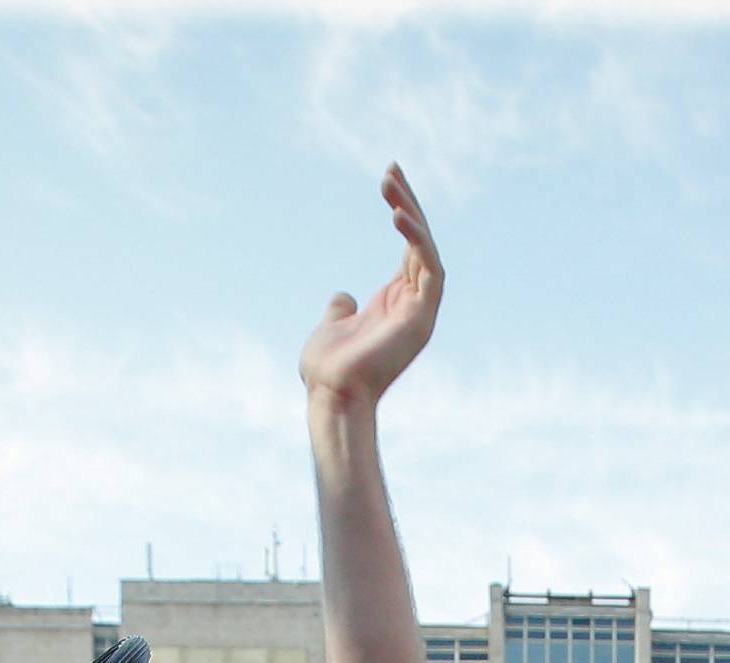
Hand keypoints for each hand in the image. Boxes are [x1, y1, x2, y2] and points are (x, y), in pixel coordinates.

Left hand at [299, 165, 442, 407]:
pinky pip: (428, 265)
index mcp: (396, 301)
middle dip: (406, 201)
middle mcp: (413, 301)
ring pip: (424, 246)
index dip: (403, 210)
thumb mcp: (330, 329)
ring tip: (389, 183)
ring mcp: (421, 308)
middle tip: (391, 169)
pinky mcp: (422, 314)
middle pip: (418, 239)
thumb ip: (341, 309)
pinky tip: (397, 214)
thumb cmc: (329, 371)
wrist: (332, 398)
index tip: (388, 179)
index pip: (408, 246)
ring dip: (410, 212)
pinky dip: (416, 238)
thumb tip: (342, 295)